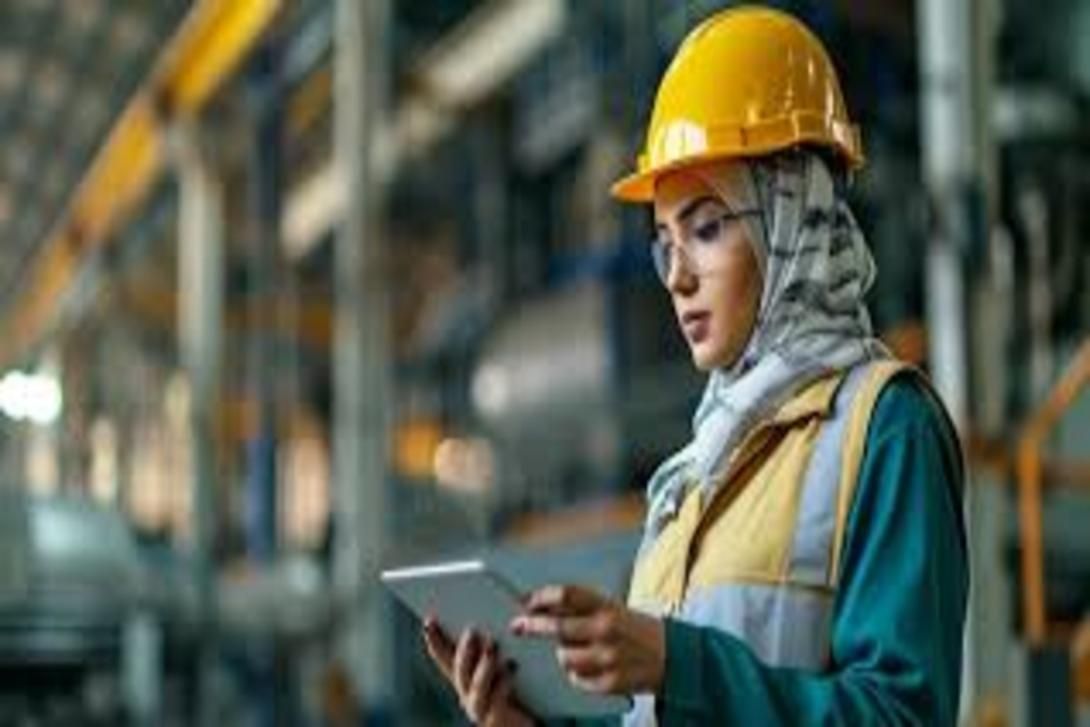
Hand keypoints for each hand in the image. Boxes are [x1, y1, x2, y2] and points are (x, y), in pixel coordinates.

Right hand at [421, 617, 535, 726]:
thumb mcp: (506, 662)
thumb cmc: (522, 689)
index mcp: (466, 675)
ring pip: (476, 685)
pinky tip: (512, 667)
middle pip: (459, 669)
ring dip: (483, 664)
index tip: (430, 619)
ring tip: (493, 645)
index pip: (445, 654)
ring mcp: (478, 708)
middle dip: (464, 649)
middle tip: (472, 630)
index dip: (435, 638)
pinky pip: (496, 701)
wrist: (531, 719)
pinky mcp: (495, 719)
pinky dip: (503, 683)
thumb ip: (497, 643)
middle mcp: (467, 692)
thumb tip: (504, 614)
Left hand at [510, 585, 664, 694]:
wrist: (674, 657)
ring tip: (577, 650)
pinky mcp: (610, 682)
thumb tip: (543, 607)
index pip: (567, 595)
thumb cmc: (637, 630)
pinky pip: (577, 678)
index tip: (526, 601)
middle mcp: (606, 630)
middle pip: (558, 627)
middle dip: (532, 626)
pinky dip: (577, 674)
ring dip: (563, 654)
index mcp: (607, 607)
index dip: (542, 597)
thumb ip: (582, 608)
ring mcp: (608, 658)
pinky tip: (591, 667)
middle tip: (517, 625)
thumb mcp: (613, 609)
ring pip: (564, 657)